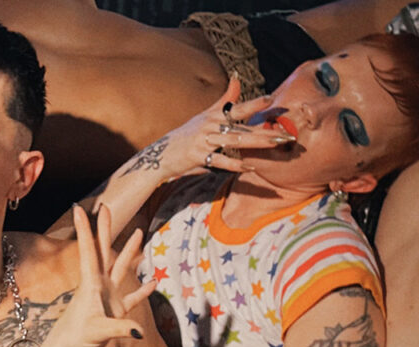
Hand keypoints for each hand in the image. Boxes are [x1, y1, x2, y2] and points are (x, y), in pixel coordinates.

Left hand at [27, 205, 154, 346]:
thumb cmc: (75, 341)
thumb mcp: (97, 332)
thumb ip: (118, 328)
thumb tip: (138, 331)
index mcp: (91, 284)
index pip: (88, 251)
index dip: (86, 229)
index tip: (80, 208)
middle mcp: (98, 287)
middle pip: (103, 252)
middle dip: (105, 230)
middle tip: (106, 207)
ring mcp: (107, 299)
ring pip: (120, 269)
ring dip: (129, 252)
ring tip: (138, 232)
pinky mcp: (114, 314)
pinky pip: (131, 299)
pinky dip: (142, 291)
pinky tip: (153, 282)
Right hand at [151, 76, 288, 176]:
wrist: (161, 154)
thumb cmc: (187, 134)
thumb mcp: (205, 114)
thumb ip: (225, 98)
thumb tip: (237, 78)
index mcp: (213, 116)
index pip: (237, 108)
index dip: (253, 104)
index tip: (271, 100)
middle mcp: (210, 126)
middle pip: (242, 128)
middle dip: (266, 131)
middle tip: (287, 134)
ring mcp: (204, 141)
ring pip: (235, 141)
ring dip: (257, 143)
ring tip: (276, 144)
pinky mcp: (198, 156)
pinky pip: (220, 161)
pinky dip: (235, 164)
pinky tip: (249, 167)